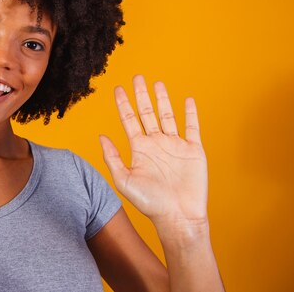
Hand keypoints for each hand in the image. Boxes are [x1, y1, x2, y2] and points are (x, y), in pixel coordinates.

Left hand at [99, 75, 207, 228]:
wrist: (178, 216)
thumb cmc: (149, 203)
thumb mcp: (123, 180)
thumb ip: (111, 158)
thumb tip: (100, 136)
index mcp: (139, 149)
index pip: (129, 120)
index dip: (123, 104)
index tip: (117, 89)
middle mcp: (156, 143)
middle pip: (147, 112)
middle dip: (141, 95)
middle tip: (137, 77)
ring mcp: (175, 145)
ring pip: (168, 115)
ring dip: (163, 99)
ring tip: (157, 83)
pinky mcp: (193, 150)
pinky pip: (192, 127)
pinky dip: (191, 113)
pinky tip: (187, 100)